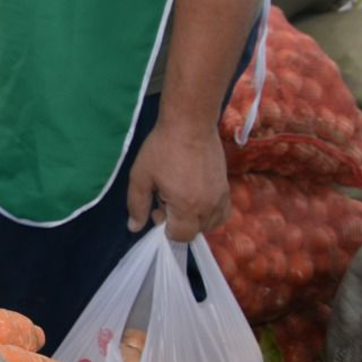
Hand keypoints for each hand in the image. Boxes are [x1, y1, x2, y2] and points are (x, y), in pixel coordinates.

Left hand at [126, 119, 230, 241]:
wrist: (190, 125)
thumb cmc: (161, 148)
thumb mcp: (140, 176)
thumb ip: (137, 204)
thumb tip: (135, 228)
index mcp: (186, 206)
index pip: (179, 236)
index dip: (164, 227)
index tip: (156, 207)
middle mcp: (208, 206)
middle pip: (194, 232)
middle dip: (178, 223)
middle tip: (165, 198)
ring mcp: (221, 198)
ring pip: (210, 224)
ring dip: (194, 218)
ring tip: (180, 195)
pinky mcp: (227, 188)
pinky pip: (222, 213)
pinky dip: (209, 213)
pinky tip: (195, 196)